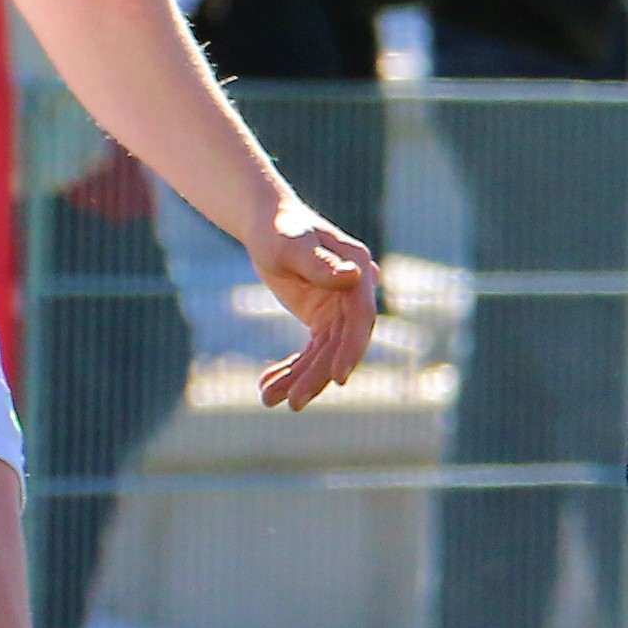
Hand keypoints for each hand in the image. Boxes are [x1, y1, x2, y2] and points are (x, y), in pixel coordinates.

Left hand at [247, 205, 378, 409]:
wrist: (266, 225)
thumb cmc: (278, 228)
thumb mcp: (292, 244)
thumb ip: (320, 263)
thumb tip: (355, 276)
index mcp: (357, 272)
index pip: (360, 319)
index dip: (352, 349)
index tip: (338, 379)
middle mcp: (354, 295)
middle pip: (341, 344)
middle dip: (317, 375)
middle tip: (293, 403)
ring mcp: (339, 310)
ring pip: (323, 354)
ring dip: (298, 378)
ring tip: (268, 399)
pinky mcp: (322, 320)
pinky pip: (310, 352)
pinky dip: (290, 370)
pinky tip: (267, 385)